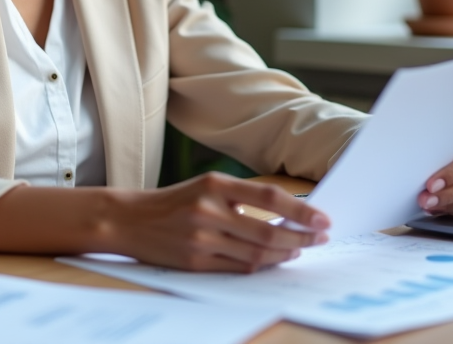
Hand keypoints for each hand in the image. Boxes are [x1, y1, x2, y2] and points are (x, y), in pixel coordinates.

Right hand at [107, 172, 328, 272]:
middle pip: (268, 231)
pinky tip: (271, 261)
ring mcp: (202, 238)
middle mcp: (209, 209)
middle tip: (319, 240)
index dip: (301, 211)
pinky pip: (238, 269)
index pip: (270, 198)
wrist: (128, 219)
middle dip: (300, 238)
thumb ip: (240, 200)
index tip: (323, 220)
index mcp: (215, 184)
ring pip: (256, 254)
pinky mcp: (196, 261)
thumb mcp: (205, 187)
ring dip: (283, 255)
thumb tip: (286, 216)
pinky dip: (259, 267)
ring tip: (297, 251)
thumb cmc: (173, 203)